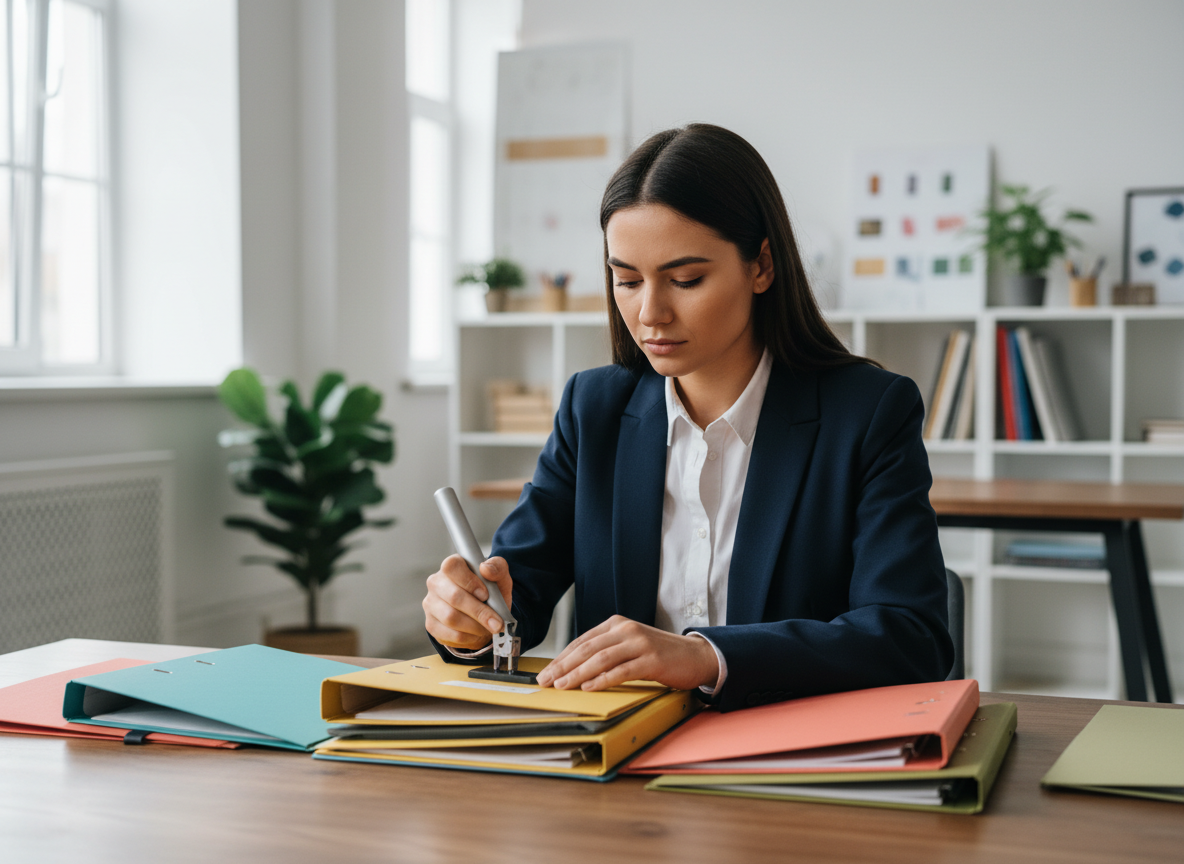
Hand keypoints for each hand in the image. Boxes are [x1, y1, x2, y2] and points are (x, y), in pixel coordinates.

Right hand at [423, 555, 513, 649]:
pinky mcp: (431, 624)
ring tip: (489, 628)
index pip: (452, 567)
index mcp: (451, 566)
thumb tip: (486, 568)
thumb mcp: (499, 577)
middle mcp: (436, 583)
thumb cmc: (490, 592)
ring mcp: (431, 604)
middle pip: (454, 597)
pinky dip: (469, 637)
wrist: (484, 613)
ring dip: (475, 626)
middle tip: (497, 622)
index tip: (485, 595)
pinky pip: (450, 634)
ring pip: (451, 618)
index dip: (469, 581)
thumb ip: (497, 568)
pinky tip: (477, 633)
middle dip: (479, 612)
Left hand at [535, 615, 718, 691]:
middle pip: (587, 649)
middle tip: (546, 680)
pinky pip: (622, 670)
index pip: (582, 641)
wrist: (695, 656)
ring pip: (601, 658)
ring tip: (562, 686)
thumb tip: (573, 669)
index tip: (546, 672)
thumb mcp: (629, 646)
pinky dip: (603, 679)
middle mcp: (626, 630)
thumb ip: (606, 651)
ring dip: (578, 673)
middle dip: (563, 666)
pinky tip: (589, 687)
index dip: (561, 658)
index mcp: (616, 624)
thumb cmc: (659, 655)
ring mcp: (640, 643)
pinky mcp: (652, 659)